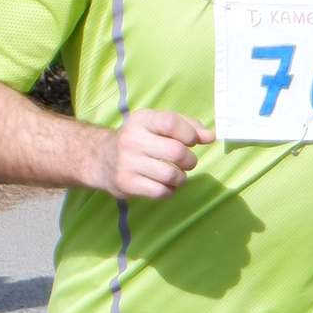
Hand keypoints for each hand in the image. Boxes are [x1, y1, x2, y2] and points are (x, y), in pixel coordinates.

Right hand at [91, 109, 211, 200]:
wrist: (102, 159)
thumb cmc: (139, 139)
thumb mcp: (157, 125)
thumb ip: (186, 126)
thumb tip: (210, 136)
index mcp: (141, 120)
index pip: (172, 123)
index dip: (189, 134)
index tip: (192, 141)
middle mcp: (132, 140)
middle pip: (176, 151)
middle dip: (190, 160)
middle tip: (187, 162)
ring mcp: (128, 163)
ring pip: (171, 175)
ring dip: (181, 178)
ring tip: (177, 175)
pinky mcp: (126, 184)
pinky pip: (161, 192)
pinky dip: (170, 191)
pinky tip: (166, 185)